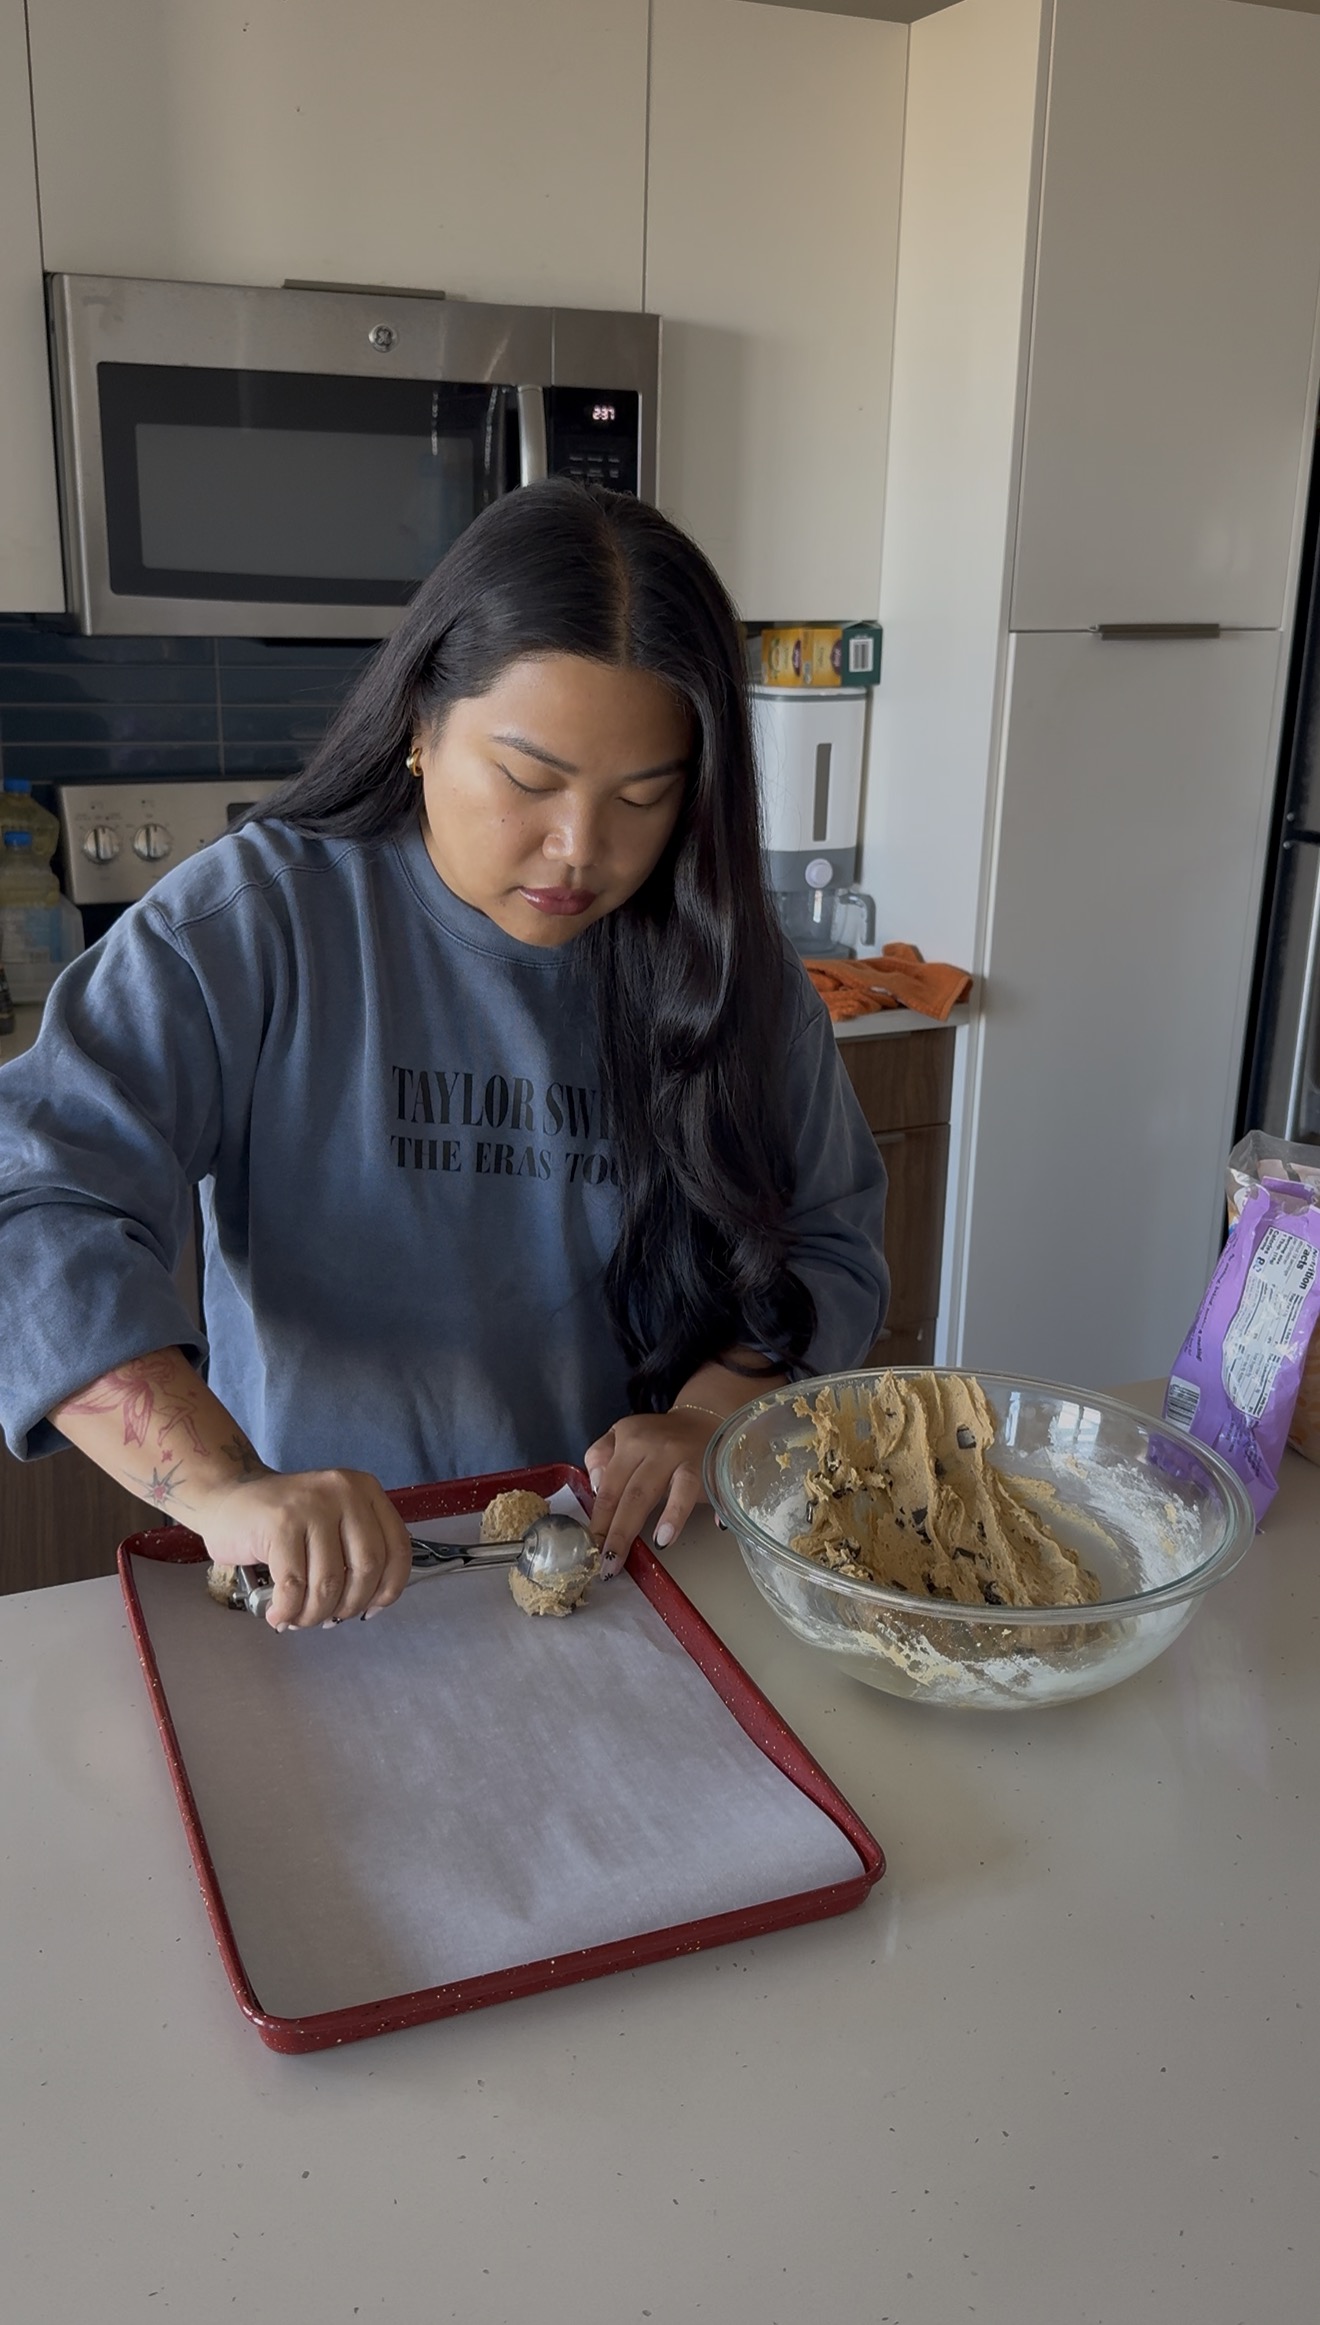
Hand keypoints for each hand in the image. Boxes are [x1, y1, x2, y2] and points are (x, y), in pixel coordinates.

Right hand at [191, 1467, 413, 1630]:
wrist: (227, 1499)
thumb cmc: (282, 1521)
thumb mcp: (333, 1522)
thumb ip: (356, 1550)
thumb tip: (371, 1604)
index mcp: (365, 1490)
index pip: (398, 1548)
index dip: (388, 1588)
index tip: (371, 1609)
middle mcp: (344, 1491)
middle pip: (366, 1568)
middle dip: (348, 1606)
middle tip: (328, 1618)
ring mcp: (311, 1505)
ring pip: (329, 1582)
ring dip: (314, 1614)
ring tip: (298, 1618)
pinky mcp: (279, 1523)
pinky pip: (294, 1585)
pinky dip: (288, 1610)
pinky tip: (278, 1613)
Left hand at [582, 1411, 716, 1571]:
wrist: (703, 1419)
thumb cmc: (657, 1438)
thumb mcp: (621, 1436)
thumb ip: (600, 1457)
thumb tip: (595, 1487)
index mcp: (629, 1441)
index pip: (609, 1486)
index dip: (599, 1520)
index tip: (593, 1548)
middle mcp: (656, 1447)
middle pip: (634, 1493)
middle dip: (620, 1532)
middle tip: (611, 1562)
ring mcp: (684, 1457)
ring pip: (675, 1488)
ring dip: (669, 1515)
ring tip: (659, 1543)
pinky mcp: (710, 1466)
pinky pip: (705, 1489)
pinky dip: (698, 1510)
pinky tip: (702, 1528)